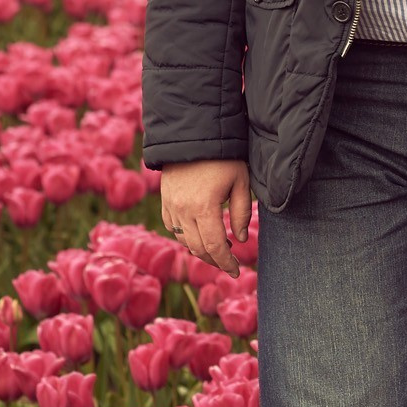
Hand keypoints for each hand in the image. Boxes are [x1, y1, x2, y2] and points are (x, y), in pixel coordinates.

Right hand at [160, 160, 252, 275]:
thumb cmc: (223, 157)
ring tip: (219, 249)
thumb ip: (241, 213)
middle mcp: (183, 210)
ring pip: (183, 240)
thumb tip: (239, 240)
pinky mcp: (165, 200)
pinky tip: (199, 235)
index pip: (215, 247)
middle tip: (230, 264)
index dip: (226, 263)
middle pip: (198, 248)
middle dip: (215, 260)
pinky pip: (172, 227)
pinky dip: (185, 237)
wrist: (193, 134)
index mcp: (204, 207)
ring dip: (200, 250)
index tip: (237, 271)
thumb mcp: (240, 181)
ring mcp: (171, 206)